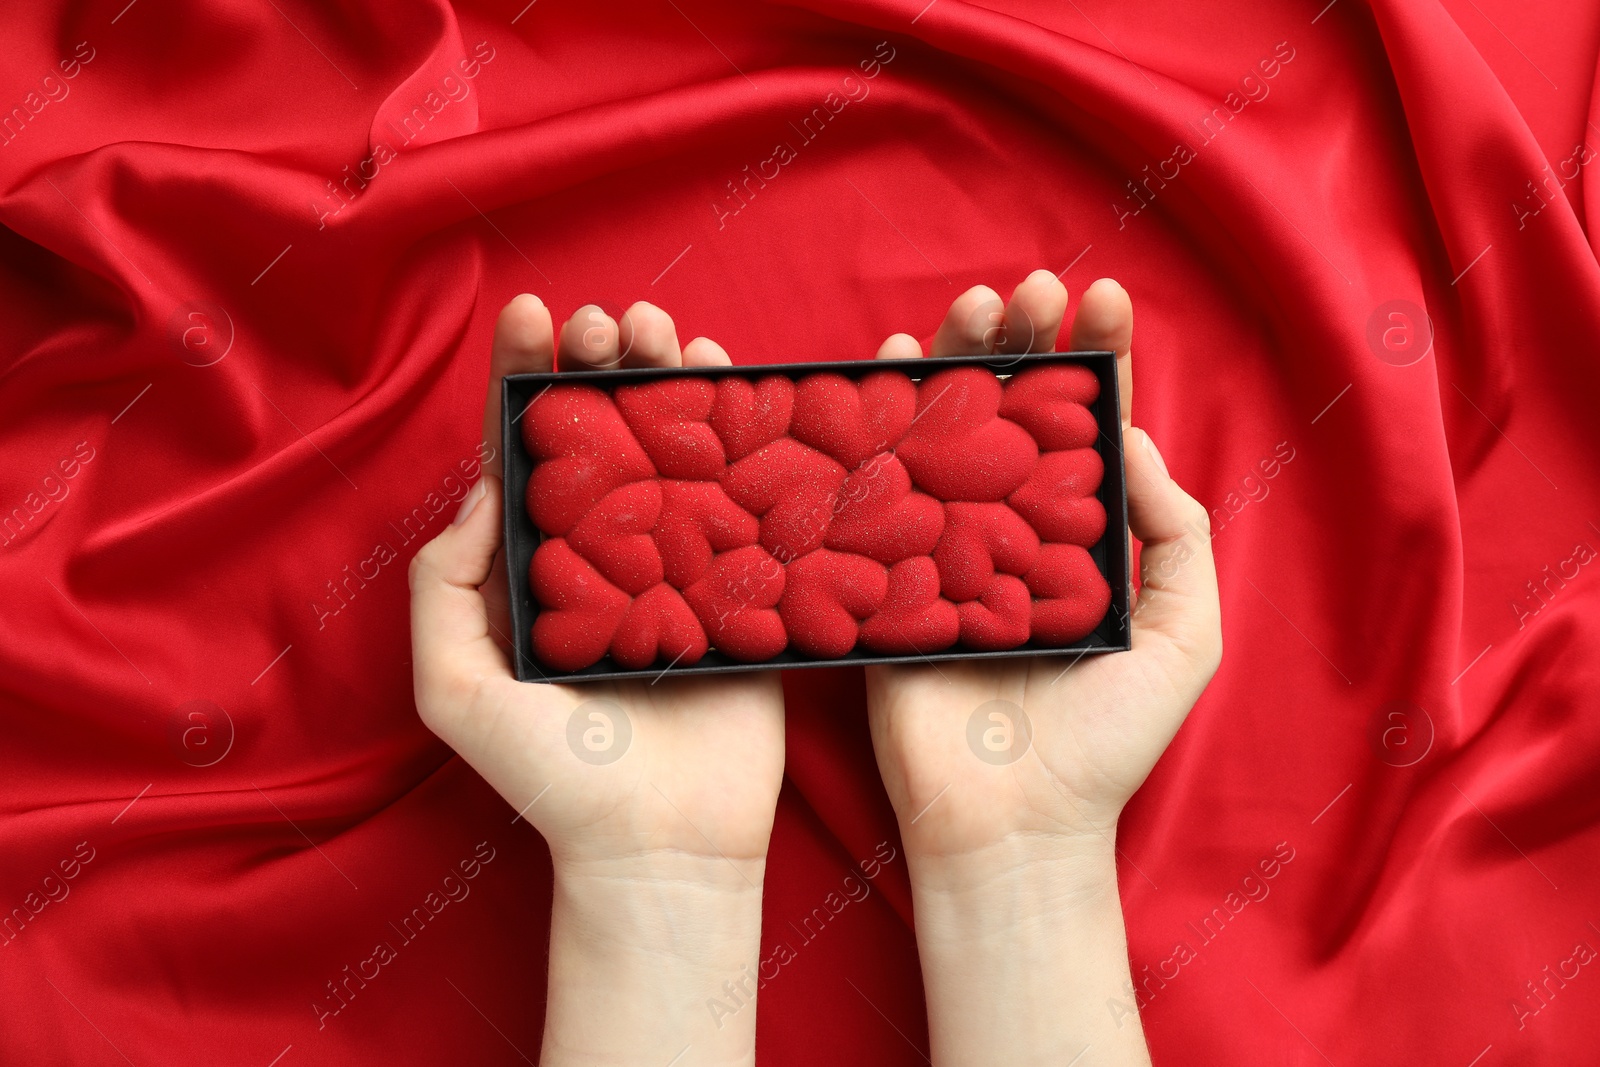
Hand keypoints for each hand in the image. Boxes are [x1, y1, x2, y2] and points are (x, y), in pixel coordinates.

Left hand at [408, 296, 783, 1065]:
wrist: (661, 843)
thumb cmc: (550, 778)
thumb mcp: (455, 687)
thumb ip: (444, 585)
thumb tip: (482, 489)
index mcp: (536, 569)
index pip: (525, 452)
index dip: (525, 378)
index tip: (532, 313)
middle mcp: (608, 555)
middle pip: (605, 434)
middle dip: (601, 362)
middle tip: (610, 319)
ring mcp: (681, 565)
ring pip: (676, 449)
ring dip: (669, 378)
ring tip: (663, 328)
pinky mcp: (745, 585)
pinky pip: (747, 496)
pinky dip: (745, 435)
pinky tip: (736, 382)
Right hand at [865, 272, 1220, 1065]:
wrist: (1013, 820)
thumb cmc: (1106, 741)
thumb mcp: (1184, 634)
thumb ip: (1175, 534)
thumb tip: (1133, 439)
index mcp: (1077, 538)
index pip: (1086, 430)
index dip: (1093, 360)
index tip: (1102, 299)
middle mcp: (1007, 530)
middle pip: (1009, 413)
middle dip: (1020, 341)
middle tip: (1028, 286)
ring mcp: (942, 547)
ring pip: (943, 432)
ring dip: (953, 360)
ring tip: (972, 305)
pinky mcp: (884, 573)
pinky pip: (877, 486)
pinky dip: (879, 422)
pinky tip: (888, 366)